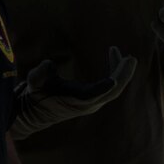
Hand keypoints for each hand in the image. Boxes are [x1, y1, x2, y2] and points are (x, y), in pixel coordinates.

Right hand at [11, 47, 137, 139]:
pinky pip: (110, 85)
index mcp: (78, 101)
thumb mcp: (33, 84)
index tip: (115, 77)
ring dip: (120, 70)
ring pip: (114, 87)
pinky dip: (115, 71)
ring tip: (119, 50)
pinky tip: (113, 55)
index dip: (108, 85)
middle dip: (123, 74)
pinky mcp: (93, 98)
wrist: (33, 113)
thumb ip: (39, 75)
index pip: (97, 93)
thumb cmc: (35, 97)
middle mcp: (89, 104)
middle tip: (131, 58)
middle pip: (113, 90)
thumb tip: (48, 64)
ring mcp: (93, 102)